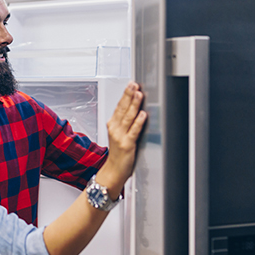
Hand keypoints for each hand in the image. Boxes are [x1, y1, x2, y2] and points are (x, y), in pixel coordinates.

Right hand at [96, 82, 145, 196]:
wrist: (113, 170)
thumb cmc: (118, 154)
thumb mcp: (118, 134)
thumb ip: (125, 122)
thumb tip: (134, 108)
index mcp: (112, 124)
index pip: (119, 106)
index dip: (125, 94)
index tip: (131, 84)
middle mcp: (115, 129)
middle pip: (122, 108)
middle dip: (129, 95)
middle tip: (134, 84)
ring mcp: (120, 136)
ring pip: (128, 117)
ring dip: (134, 104)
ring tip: (139, 94)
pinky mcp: (127, 144)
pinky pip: (134, 131)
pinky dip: (138, 122)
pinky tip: (142, 114)